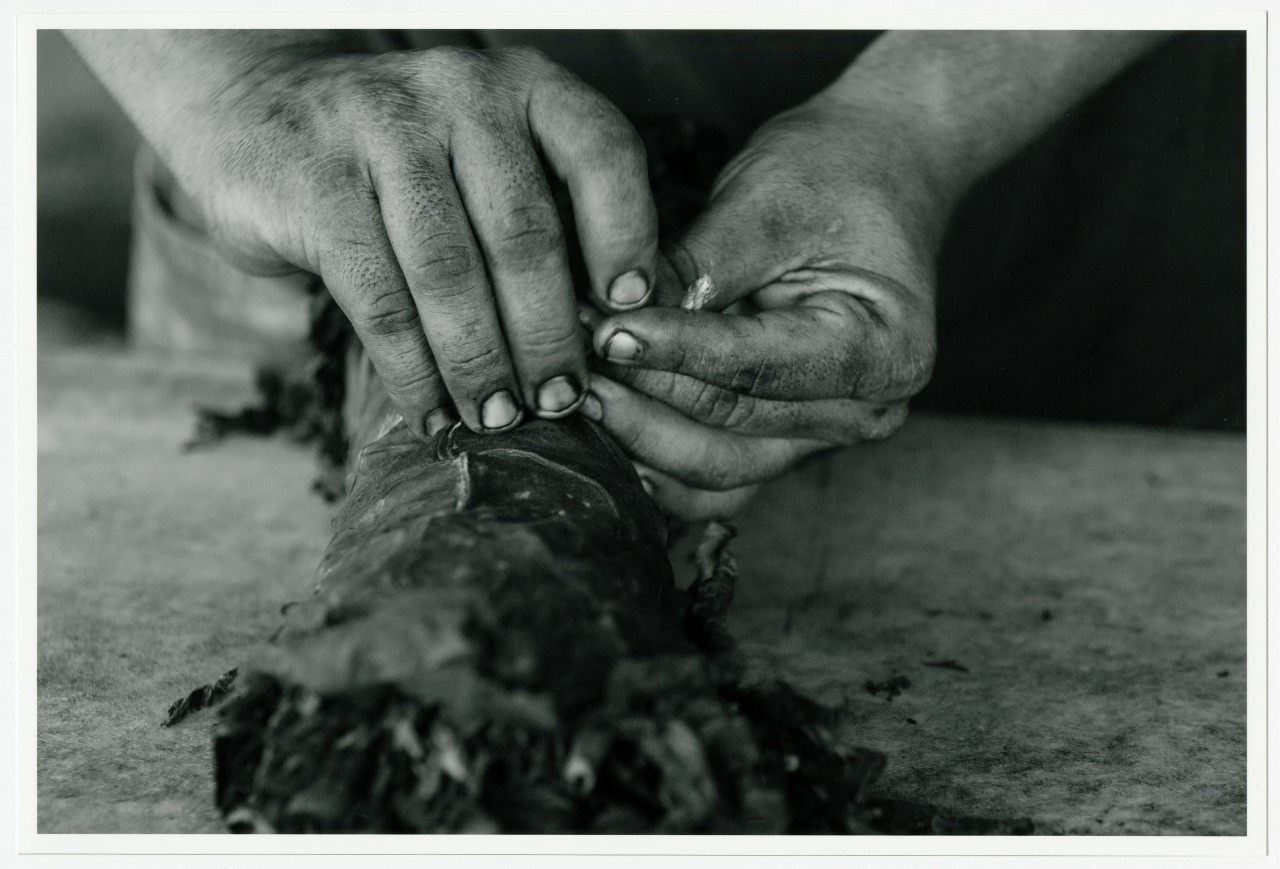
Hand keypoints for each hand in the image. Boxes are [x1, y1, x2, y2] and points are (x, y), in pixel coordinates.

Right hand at [163, 45, 657, 435]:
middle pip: (523, 231)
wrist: (256, 113)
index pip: (600, 151)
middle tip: (561, 401)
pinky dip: (411, 370)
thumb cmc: (405, 164)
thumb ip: (545, 220)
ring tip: (499, 419)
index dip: (627, 235)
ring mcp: (381, 131)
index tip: (630, 312)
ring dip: (481, 362)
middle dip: (548, 332)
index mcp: (523, 87)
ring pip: (449, 271)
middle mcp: (459, 93)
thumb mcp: (484, 161)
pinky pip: (378, 297)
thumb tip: (607, 339)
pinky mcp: (315, 184)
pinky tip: (432, 412)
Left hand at [584, 96, 945, 519]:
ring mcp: (823, 436)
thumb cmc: (834, 173)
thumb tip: (612, 319)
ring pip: (713, 471)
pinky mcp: (784, 441)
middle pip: (728, 429)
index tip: (603, 332)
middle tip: (568, 358)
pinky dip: (656, 462)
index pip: (755, 367)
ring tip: (575, 392)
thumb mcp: (767, 202)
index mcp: (883, 352)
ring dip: (638, 437)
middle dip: (641, 395)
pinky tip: (602, 434)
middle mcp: (863, 411)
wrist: (879, 173)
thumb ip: (695, 269)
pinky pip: (712, 479)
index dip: (672, 353)